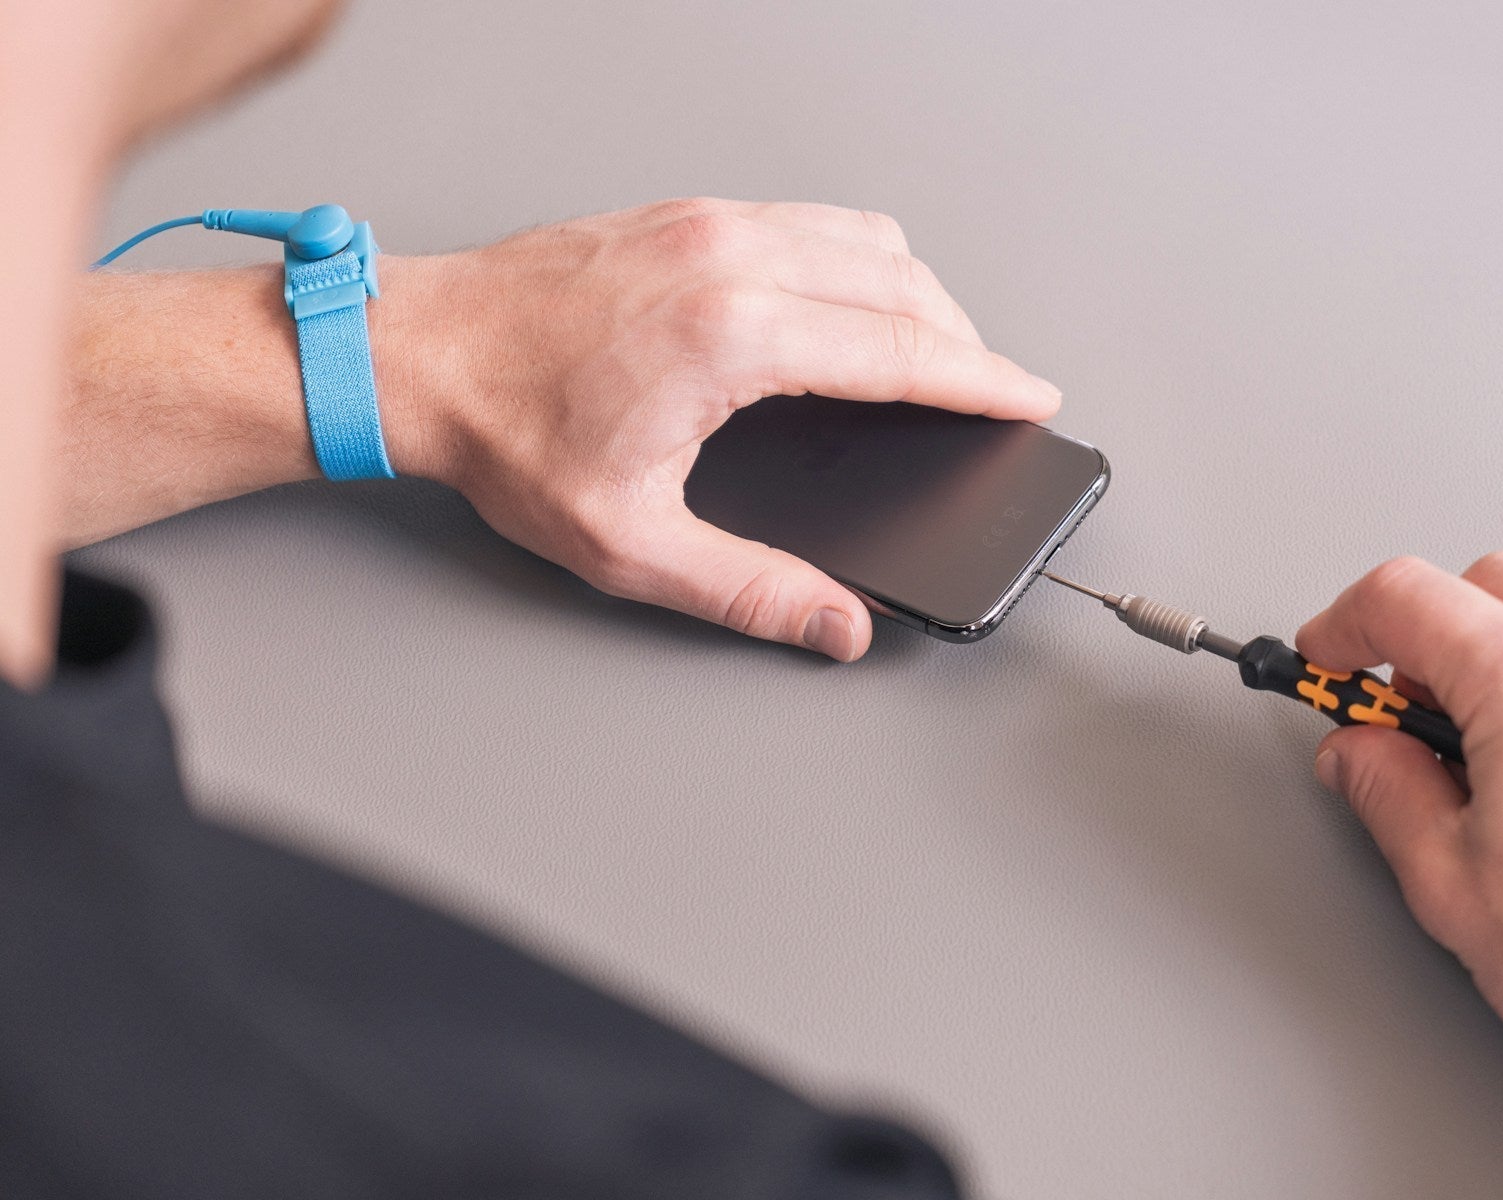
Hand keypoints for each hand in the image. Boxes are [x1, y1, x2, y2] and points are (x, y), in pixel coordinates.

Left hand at [390, 199, 1060, 660]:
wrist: (416, 356)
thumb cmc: (504, 436)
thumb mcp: (631, 544)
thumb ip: (749, 591)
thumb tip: (834, 625)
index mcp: (731, 336)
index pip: (901, 350)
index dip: (981, 378)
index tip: (1028, 394)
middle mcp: (728, 259)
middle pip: (899, 283)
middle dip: (961, 338)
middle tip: (986, 388)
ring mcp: (704, 223)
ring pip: (860, 236)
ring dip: (913, 291)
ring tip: (931, 348)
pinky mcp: (681, 212)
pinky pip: (806, 217)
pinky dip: (855, 258)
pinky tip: (847, 300)